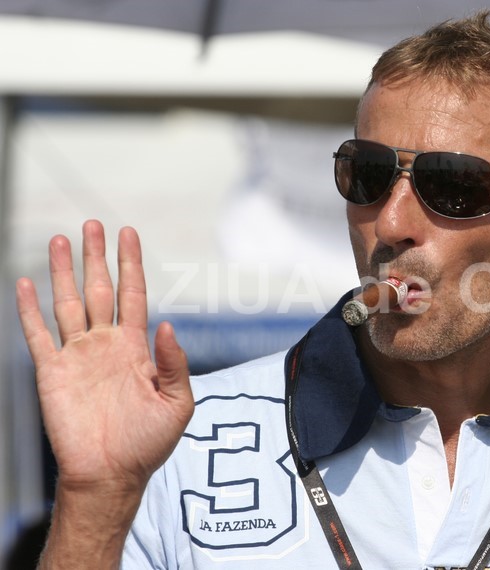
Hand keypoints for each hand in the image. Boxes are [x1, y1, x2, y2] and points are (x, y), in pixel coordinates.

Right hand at [16, 220, 193, 494]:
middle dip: (96, 257)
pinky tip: (26, 283)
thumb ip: (175, 363)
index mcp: (136, 348)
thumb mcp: (178, 402)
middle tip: (93, 224)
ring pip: (68, 303)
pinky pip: (38, 335)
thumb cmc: (148, 443)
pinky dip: (29, 309)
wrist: (112, 474)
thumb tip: (167, 325)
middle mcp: (106, 345)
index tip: (129, 233)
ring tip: (61, 239)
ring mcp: (78, 356)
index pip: (133, 295)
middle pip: (99, 290)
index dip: (131, 265)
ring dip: (63, 272)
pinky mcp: (52, 372)